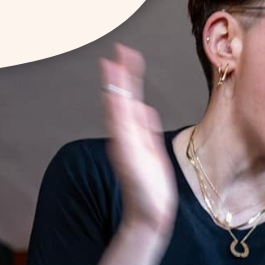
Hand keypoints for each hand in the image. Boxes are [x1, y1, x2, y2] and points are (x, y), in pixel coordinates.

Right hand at [100, 44, 176, 238]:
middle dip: (119, 76)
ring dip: (114, 87)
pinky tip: (114, 93)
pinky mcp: (126, 154)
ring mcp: (124, 145)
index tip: (127, 55)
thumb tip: (144, 107)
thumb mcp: (152, 151)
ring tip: (112, 64)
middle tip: (119, 50)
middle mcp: (125, 138)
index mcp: (132, 135)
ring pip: (117, 109)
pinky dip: (116, 109)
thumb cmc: (152, 188)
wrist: (151, 213)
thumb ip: (147, 129)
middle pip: (120, 100)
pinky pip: (119, 127)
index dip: (128, 78)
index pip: (129, 99)